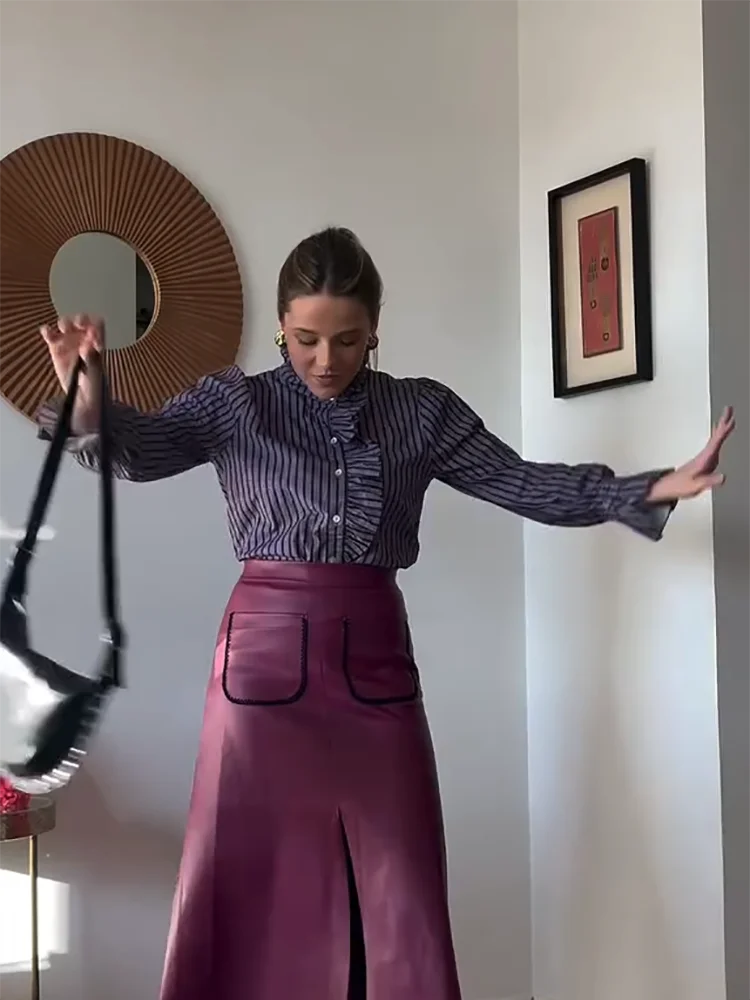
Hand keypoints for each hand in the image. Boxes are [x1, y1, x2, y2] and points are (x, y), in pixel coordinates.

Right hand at [40, 315, 103, 432]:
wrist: (81, 394)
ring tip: (65, 330)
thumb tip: (86, 347)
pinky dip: (47, 331)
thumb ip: (92, 359)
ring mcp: (69, 340)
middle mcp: (83, 336)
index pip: (98, 324)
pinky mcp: (55, 346)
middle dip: (80, 320)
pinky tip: (48, 333)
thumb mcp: (95, 372)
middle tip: (79, 325)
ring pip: (65, 323)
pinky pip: (49, 333)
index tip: (92, 336)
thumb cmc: (94, 382)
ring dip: (65, 323)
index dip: (96, 326)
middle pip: (82, 319)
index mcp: (97, 340)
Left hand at [647, 406, 735, 503]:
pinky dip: (718, 439)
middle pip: (715, 436)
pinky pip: (713, 447)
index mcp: (703, 459)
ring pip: (715, 440)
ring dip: (722, 429)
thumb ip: (709, 481)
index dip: (723, 430)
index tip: (730, 418)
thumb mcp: (695, 486)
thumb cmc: (679, 486)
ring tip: (729, 420)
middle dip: (723, 422)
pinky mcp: (703, 462)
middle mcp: (704, 456)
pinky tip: (719, 438)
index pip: (716, 441)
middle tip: (729, 409)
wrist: (667, 488)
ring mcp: (703, 458)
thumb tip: (723, 477)